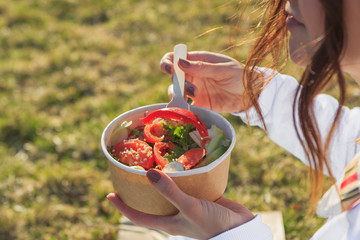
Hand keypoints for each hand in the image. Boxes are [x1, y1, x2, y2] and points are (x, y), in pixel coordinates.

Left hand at [107, 169, 253, 239]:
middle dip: (141, 188)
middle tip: (133, 170)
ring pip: (171, 189)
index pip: (138, 216)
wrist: (241, 229)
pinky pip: (189, 183)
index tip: (110, 195)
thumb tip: (148, 174)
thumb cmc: (213, 225)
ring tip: (155, 160)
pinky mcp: (202, 196)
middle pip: (152, 201)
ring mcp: (189, 204)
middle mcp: (175, 212)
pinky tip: (183, 160)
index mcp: (168, 222)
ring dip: (164, 177)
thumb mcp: (190, 209)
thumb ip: (170, 192)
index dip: (123, 207)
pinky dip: (185, 173)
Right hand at [160, 51, 262, 112]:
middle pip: (173, 76)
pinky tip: (189, 107)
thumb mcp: (222, 69)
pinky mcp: (199, 104)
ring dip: (180, 92)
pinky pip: (185, 106)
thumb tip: (180, 62)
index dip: (168, 62)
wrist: (252, 96)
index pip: (176, 58)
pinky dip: (182, 107)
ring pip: (176, 91)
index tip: (170, 68)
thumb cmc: (240, 76)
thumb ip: (202, 67)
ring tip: (195, 93)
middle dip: (175, 80)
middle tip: (186, 85)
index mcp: (198, 61)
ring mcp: (195, 90)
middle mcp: (193, 75)